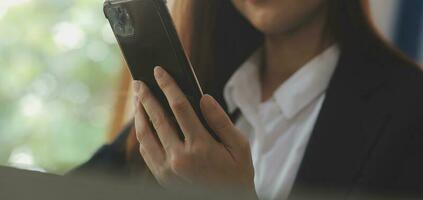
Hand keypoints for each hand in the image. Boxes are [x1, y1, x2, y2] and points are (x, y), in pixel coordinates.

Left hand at [133, 66, 255, 193]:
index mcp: (201, 147)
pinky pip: (146, 152)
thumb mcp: (239, 146)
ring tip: (137, 99)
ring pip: (146, 136)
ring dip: (139, 115)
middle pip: (157, 119)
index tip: (159, 71)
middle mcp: (180, 158)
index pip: (180, 107)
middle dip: (146, 97)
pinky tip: (143, 124)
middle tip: (139, 81)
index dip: (168, 86)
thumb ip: (220, 121)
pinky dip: (142, 135)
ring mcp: (168, 170)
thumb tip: (203, 98)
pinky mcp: (162, 178)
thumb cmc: (237, 173)